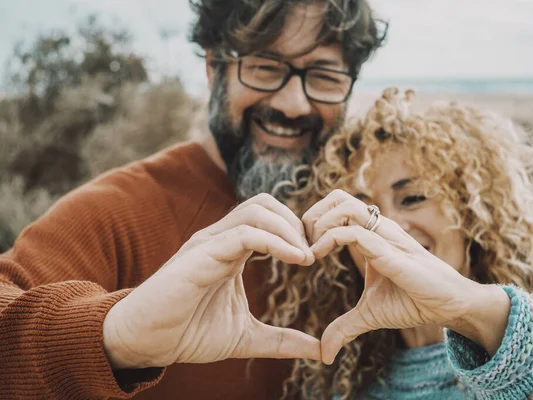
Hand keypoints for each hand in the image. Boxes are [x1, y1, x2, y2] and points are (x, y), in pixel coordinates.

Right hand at [103, 193, 319, 368]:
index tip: (318, 258)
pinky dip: (275, 241)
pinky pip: (244, 233)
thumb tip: (320, 350)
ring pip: (257, 210)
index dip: (298, 233)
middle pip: (266, 204)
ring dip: (289, 228)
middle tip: (314, 253)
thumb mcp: (247, 337)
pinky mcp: (202, 253)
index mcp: (232, 251)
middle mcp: (221, 239)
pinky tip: (296, 259)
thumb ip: (283, 340)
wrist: (146, 343)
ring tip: (306, 257)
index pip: (270, 220)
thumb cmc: (189, 334)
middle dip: (296, 224)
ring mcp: (211, 242)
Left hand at [303, 190, 508, 363]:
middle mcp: (377, 230)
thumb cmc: (413, 303)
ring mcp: (385, 237)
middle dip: (312, 214)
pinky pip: (356, 233)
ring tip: (310, 251)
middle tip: (301, 243)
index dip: (313, 222)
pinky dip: (329, 239)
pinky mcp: (391, 253)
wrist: (449, 307)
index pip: (337, 208)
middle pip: (338, 197)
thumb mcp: (369, 314)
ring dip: (319, 223)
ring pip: (346, 206)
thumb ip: (344, 327)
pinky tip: (317, 257)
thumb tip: (324, 353)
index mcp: (371, 236)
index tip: (302, 251)